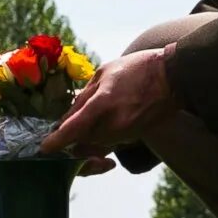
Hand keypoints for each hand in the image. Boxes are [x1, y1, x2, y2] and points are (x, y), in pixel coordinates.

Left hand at [42, 48, 173, 159]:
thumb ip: (84, 97)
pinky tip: (102, 121)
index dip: (56, 141)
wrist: (173, 79)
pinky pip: (107, 143)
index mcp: (103, 102)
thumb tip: (67, 117)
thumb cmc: (137, 69)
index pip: (73, 129)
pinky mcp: (132, 138)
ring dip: (85, 137)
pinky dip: (99, 137)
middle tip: (60, 129)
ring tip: (86, 119)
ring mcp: (124, 133)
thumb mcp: (105, 73)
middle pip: (80, 141)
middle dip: (70, 138)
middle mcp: (113, 123)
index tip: (44, 148)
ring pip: (93, 144)